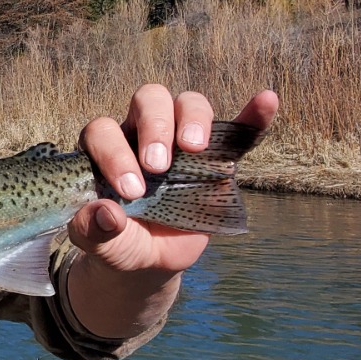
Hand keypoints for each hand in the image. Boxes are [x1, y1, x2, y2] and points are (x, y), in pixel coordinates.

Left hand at [62, 86, 278, 339]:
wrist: (150, 260)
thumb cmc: (120, 242)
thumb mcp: (103, 244)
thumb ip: (93, 231)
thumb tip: (105, 213)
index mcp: (107, 148)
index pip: (104, 131)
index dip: (114, 153)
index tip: (129, 190)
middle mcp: (142, 133)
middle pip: (148, 100)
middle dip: (154, 126)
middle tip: (158, 165)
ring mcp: (182, 143)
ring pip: (188, 104)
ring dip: (193, 118)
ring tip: (195, 148)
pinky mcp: (217, 159)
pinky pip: (238, 130)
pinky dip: (254, 115)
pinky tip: (267, 100)